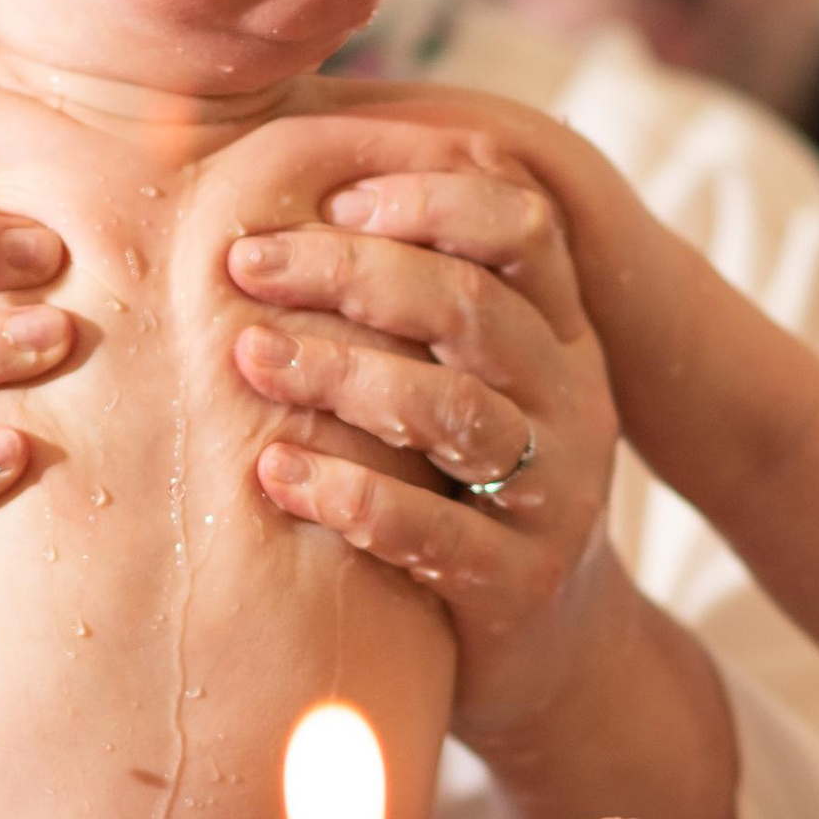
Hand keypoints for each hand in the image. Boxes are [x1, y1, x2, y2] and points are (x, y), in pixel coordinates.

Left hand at [227, 139, 660, 768]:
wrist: (555, 650)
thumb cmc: (467, 487)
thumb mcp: (465, 382)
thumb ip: (410, 301)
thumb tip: (296, 168)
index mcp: (560, 333)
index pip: (522, 228)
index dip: (431, 198)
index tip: (329, 199)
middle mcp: (573, 400)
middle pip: (471, 307)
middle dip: (350, 273)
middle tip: (245, 263)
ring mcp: (557, 495)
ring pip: (452, 411)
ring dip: (340, 374)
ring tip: (247, 359)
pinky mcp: (520, 585)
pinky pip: (435, 532)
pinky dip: (349, 495)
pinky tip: (273, 472)